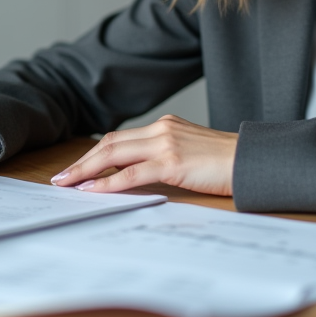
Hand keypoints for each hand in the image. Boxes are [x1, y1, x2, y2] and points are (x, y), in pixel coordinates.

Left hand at [50, 115, 237, 195]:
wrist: (254, 160)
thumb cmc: (227, 162)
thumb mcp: (191, 153)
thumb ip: (165, 158)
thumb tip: (136, 176)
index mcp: (165, 125)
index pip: (119, 138)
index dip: (94, 154)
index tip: (76, 169)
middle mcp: (162, 129)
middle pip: (109, 143)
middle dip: (82, 162)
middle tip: (60, 178)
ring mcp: (166, 144)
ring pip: (113, 155)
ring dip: (86, 171)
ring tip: (67, 185)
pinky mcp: (173, 162)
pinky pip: (132, 173)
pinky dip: (108, 183)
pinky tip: (93, 191)